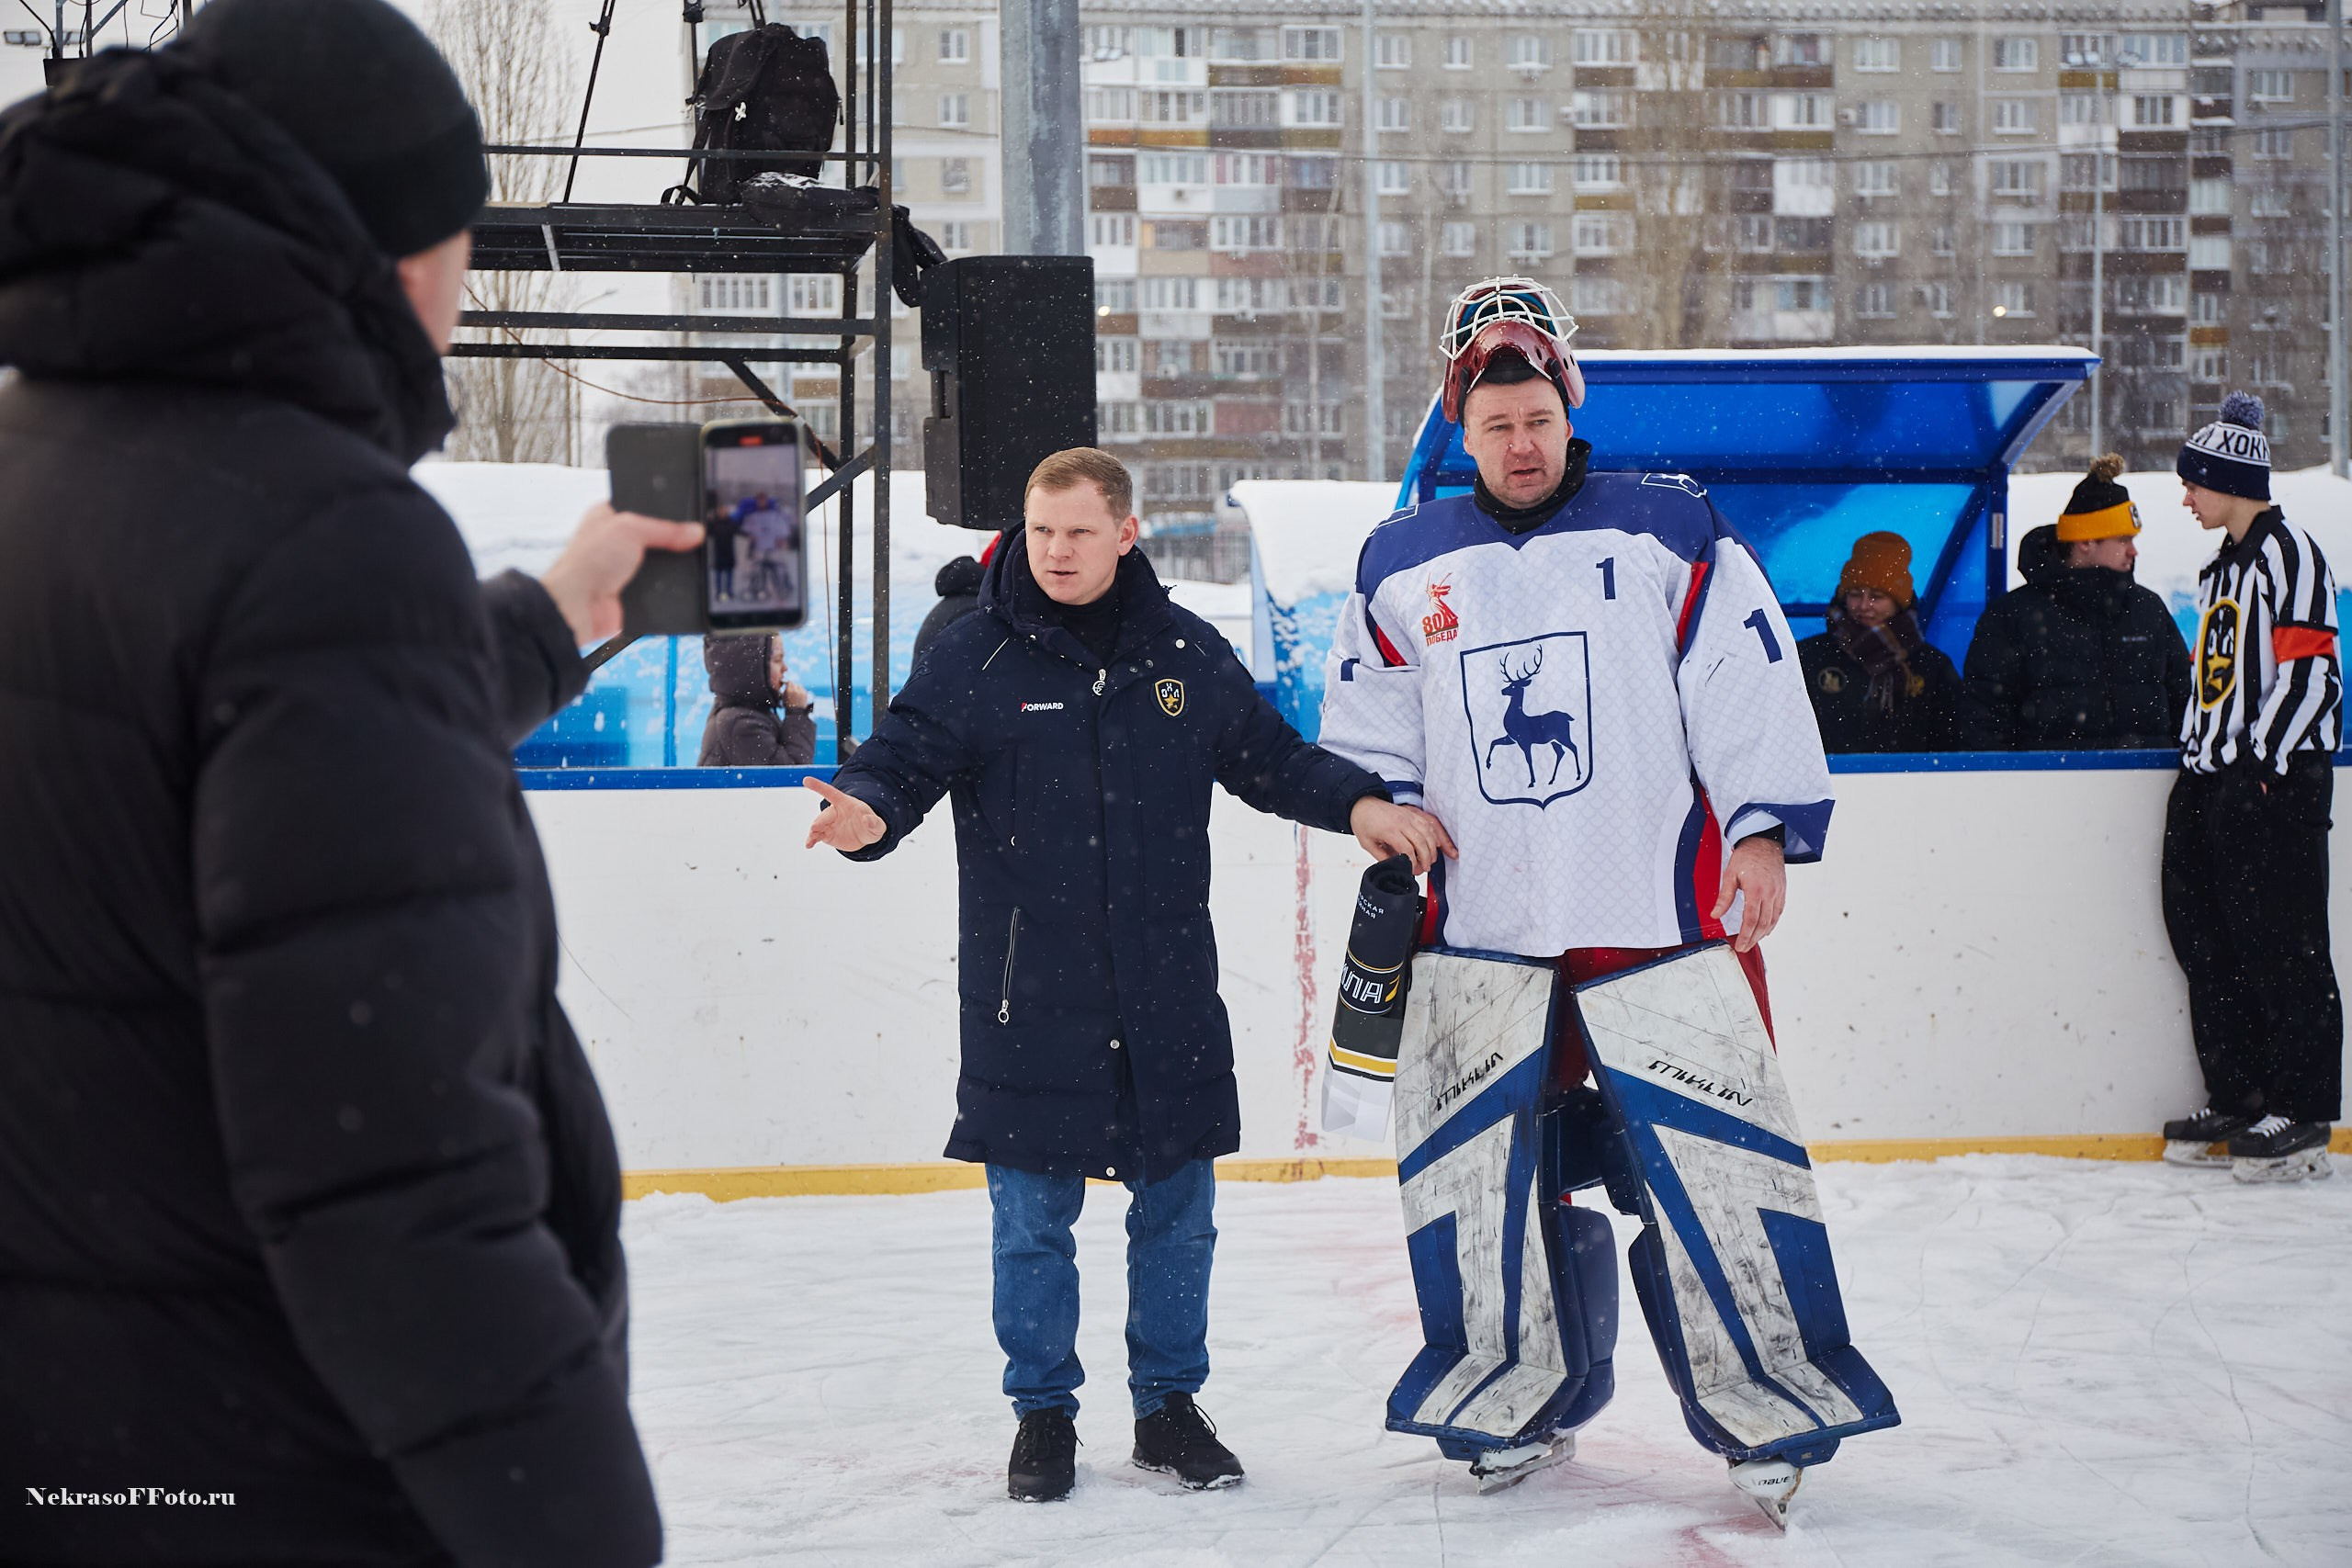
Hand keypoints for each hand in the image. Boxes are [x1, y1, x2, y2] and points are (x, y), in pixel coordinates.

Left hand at [538, 502, 704, 645]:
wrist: (577, 606)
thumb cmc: (587, 562)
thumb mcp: (630, 529)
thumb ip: (666, 529)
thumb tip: (695, 531)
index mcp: (608, 517)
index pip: (643, 508)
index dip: (665, 511)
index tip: (688, 514)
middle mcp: (615, 541)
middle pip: (656, 537)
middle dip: (671, 541)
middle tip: (692, 539)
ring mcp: (624, 568)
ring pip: (660, 564)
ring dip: (669, 567)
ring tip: (686, 561)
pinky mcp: (633, 592)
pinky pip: (660, 587)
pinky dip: (667, 587)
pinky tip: (674, 583)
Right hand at [781, 680, 810, 709]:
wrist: (796, 712)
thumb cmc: (788, 705)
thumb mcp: (783, 697)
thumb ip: (785, 689)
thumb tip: (785, 684)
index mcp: (789, 690)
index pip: (789, 682)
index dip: (787, 683)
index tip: (786, 684)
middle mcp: (795, 690)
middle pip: (794, 683)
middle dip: (792, 686)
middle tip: (791, 689)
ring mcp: (801, 691)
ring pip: (799, 685)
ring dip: (797, 687)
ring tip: (795, 692)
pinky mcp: (805, 693)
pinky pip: (802, 689)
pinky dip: (800, 690)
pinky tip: (799, 695)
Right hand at [802, 776, 885, 850]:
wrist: (865, 836)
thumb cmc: (870, 826)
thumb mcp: (878, 826)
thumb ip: (874, 823)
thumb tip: (866, 819)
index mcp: (845, 803)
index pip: (830, 792)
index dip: (818, 786)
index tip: (806, 780)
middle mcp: (834, 812)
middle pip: (824, 815)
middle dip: (819, 821)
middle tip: (815, 828)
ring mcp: (829, 823)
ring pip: (817, 826)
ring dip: (813, 832)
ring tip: (811, 839)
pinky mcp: (826, 834)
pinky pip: (816, 836)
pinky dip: (811, 840)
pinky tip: (809, 845)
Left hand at [1350, 796, 1457, 875]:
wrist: (1362, 804)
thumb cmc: (1363, 823)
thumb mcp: (1367, 844)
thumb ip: (1382, 857)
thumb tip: (1396, 868)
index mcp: (1389, 830)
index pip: (1407, 849)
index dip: (1412, 862)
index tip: (1412, 870)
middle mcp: (1401, 822)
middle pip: (1421, 841)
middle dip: (1426, 858)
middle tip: (1426, 868)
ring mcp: (1408, 816)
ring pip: (1428, 832)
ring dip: (1432, 847)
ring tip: (1431, 860)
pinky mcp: (1411, 813)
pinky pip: (1428, 823)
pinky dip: (1434, 835)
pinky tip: (1434, 845)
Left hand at [1711, 834, 1786, 953]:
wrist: (1764, 843)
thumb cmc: (1746, 857)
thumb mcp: (1730, 875)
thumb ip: (1724, 897)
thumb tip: (1715, 915)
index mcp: (1756, 890)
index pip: (1751, 920)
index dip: (1745, 935)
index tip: (1739, 945)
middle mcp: (1770, 894)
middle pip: (1762, 924)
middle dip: (1753, 939)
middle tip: (1744, 948)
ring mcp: (1778, 893)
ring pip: (1772, 920)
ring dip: (1762, 934)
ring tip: (1752, 942)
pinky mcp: (1782, 892)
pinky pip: (1779, 913)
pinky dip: (1772, 924)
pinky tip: (1765, 930)